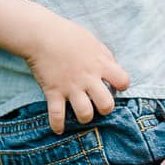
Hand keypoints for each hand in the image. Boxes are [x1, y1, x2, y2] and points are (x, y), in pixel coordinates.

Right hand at [26, 14, 130, 132]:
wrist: (41, 35)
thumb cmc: (68, 35)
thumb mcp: (93, 42)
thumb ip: (105, 56)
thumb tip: (113, 67)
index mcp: (100, 64)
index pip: (123, 81)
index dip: (122, 85)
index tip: (115, 86)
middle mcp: (88, 78)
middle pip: (106, 104)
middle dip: (105, 108)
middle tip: (99, 104)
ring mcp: (71, 87)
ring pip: (85, 114)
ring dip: (85, 117)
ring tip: (82, 113)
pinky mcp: (53, 92)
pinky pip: (57, 115)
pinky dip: (57, 125)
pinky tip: (59, 129)